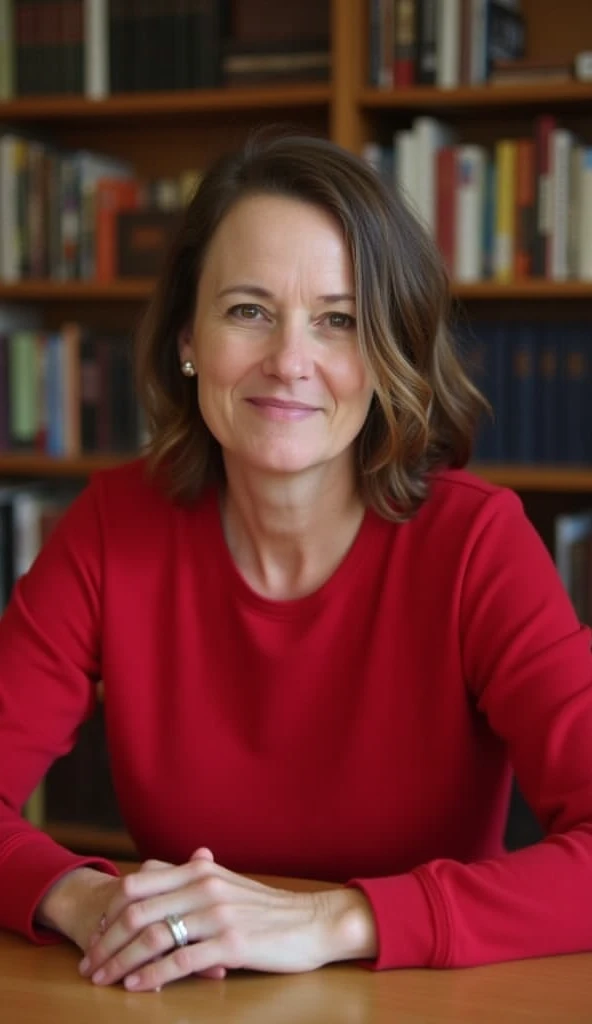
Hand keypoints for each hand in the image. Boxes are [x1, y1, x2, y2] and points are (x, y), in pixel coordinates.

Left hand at [79, 850, 376, 991]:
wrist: (312, 922)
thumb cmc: (266, 908)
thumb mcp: (225, 882)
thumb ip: (190, 875)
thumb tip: (153, 869)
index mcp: (199, 869)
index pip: (138, 885)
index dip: (109, 911)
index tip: (95, 935)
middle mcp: (203, 887)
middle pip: (137, 912)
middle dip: (106, 941)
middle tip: (90, 964)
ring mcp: (217, 915)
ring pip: (153, 937)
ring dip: (121, 962)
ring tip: (104, 979)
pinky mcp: (231, 944)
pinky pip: (180, 961)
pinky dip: (152, 976)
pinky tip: (137, 987)